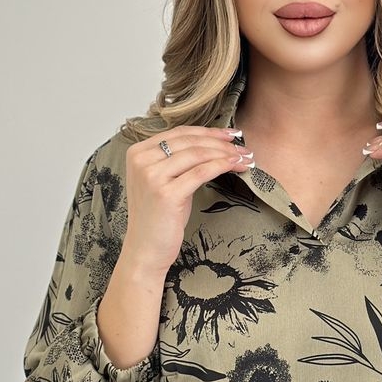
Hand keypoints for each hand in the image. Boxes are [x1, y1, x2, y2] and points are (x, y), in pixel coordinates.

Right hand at [119, 126, 253, 276]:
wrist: (146, 249)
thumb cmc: (159, 217)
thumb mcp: (165, 181)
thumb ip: (178, 160)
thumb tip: (214, 144)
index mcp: (137, 152)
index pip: (179, 133)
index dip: (208, 131)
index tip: (230, 135)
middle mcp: (141, 160)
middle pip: (190, 141)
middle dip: (221, 142)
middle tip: (243, 147)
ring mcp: (152, 176)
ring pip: (198, 154)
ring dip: (226, 154)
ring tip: (244, 158)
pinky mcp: (166, 193)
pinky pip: (201, 172)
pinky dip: (222, 166)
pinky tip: (236, 166)